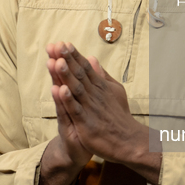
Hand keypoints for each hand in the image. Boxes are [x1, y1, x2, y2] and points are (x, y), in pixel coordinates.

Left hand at [45, 42, 160, 182]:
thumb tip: (92, 58)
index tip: (63, 43)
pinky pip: (76, 110)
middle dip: (67, 60)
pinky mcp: (87, 124)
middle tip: (56, 46)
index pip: (85, 68)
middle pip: (79, 74)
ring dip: (66, 75)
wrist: (129, 141)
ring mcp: (91, 109)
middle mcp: (95, 95)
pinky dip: (69, 100)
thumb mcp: (114, 91)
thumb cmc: (119, 116)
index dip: (74, 56)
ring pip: (76, 89)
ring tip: (56, 61)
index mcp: (100, 87)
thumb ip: (101, 75)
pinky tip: (60, 90)